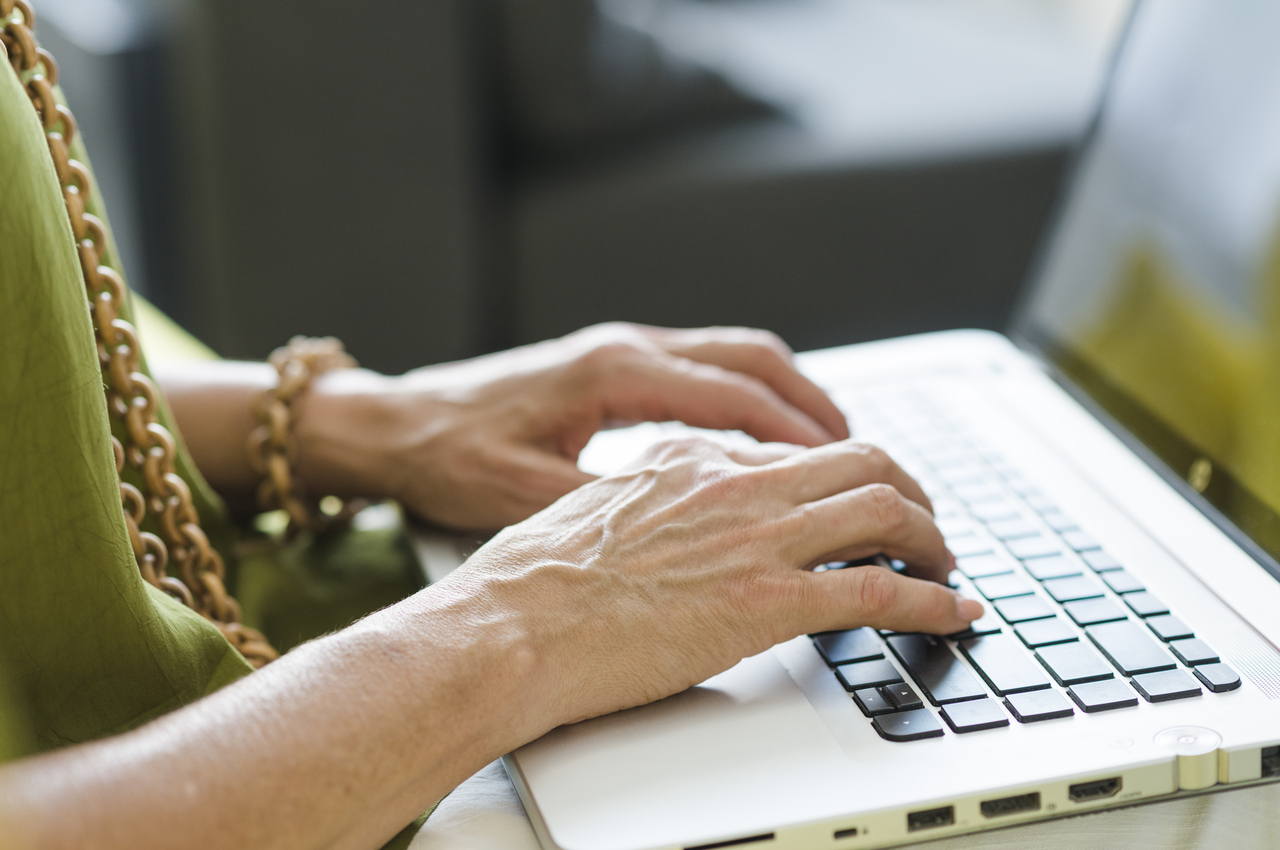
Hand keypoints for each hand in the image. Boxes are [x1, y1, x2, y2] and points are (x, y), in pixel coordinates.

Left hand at [294, 323, 849, 529]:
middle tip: (866, 453)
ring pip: (732, 358)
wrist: (393, 426)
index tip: (851, 465)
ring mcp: (620, 353)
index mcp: (614, 375)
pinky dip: (747, 400)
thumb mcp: (525, 495)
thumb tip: (682, 536)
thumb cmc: (449, 457)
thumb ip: (607, 507)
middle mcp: (626, 351)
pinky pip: (702, 372)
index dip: (799, 433)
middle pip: (751, 359)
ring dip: (787, 396)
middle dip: (814, 403)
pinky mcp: (610, 370)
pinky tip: (760, 442)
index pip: (734, 394)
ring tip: (833, 447)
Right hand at [438, 437, 980, 725]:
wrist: (507, 627)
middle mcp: (729, 483)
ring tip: (946, 563)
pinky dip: (931, 600)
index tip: (850, 504)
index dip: (836, 478)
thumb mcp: (588, 514)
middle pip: (858, 460)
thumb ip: (644, 506)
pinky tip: (953, 613)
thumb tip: (666, 525)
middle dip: (907, 490)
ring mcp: (752, 537)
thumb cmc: (528, 585)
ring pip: (884, 508)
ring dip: (931, 537)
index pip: (789, 454)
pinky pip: (879, 590)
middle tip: (923, 524)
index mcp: (685, 459)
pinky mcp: (765, 601)